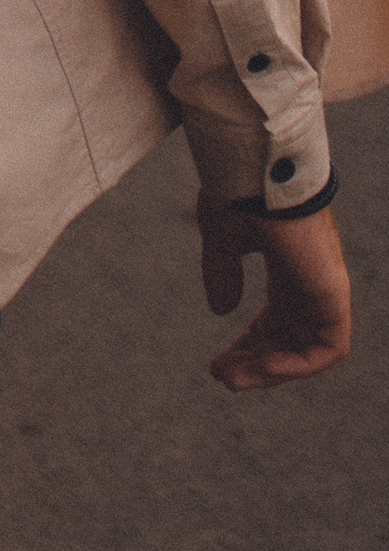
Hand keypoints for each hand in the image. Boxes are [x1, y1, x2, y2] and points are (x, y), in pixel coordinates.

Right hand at [197, 198, 352, 391]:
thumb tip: (222, 311)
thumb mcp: (223, 238)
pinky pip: (327, 349)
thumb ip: (223, 272)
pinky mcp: (333, 295)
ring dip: (270, 371)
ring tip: (231, 380)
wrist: (256, 171)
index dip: (250, 345)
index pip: (278, 320)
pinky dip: (296, 366)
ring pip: (307, 350)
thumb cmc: (239, 194)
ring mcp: (325, 290)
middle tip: (220, 376)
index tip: (218, 361)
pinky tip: (262, 367)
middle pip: (289, 340)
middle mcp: (310, 282)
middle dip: (255, 364)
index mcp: (288, 267)